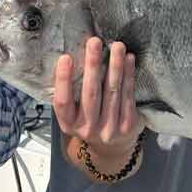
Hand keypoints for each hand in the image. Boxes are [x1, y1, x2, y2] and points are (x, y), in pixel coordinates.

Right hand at [53, 38, 139, 168]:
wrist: (110, 149)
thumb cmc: (87, 120)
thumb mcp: (72, 113)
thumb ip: (69, 93)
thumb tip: (70, 55)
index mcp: (68, 124)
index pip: (63, 102)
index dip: (63, 80)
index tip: (66, 57)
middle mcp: (87, 129)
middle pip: (90, 94)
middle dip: (93, 65)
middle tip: (94, 42)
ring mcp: (109, 129)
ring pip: (112, 92)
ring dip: (115, 66)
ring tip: (116, 45)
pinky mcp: (127, 125)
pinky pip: (128, 95)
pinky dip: (129, 75)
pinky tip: (128, 59)